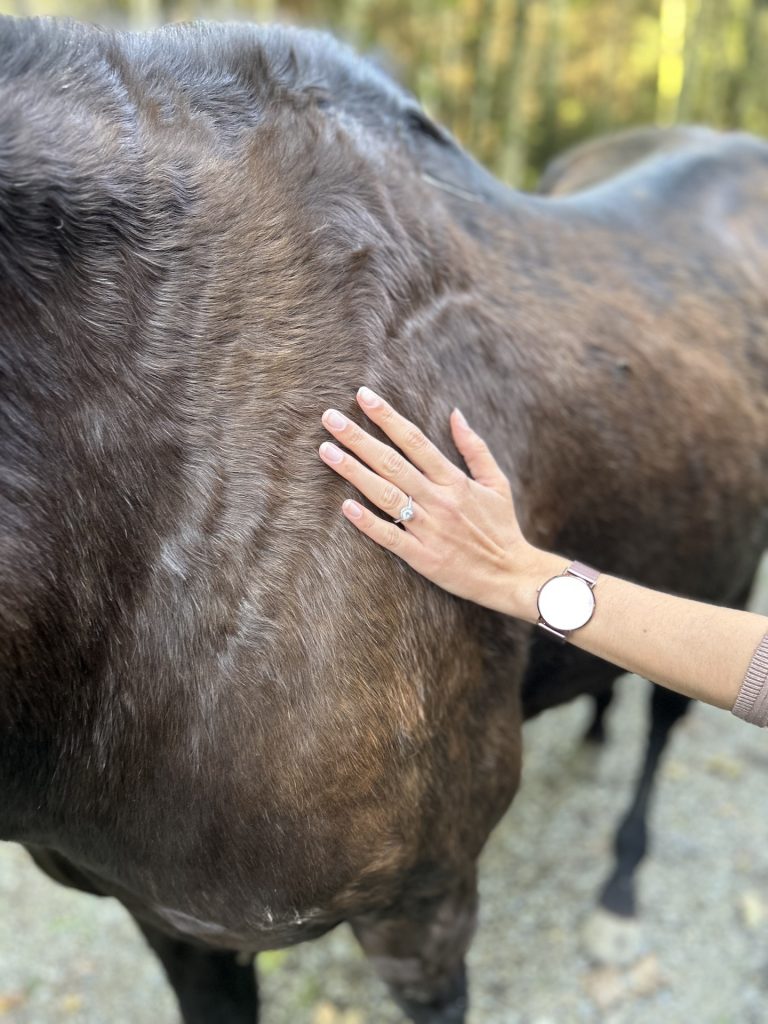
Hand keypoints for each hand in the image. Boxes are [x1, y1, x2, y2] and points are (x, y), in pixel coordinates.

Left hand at [318, 386, 539, 615]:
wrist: (512, 575)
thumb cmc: (501, 528)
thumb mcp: (496, 482)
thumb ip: (474, 447)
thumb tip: (455, 413)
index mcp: (454, 481)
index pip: (414, 441)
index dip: (387, 417)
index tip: (363, 396)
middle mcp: (439, 500)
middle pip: (392, 463)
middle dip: (358, 438)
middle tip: (330, 418)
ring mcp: (429, 529)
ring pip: (385, 495)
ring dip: (354, 472)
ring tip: (327, 451)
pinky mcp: (423, 557)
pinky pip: (390, 537)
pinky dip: (368, 522)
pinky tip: (346, 507)